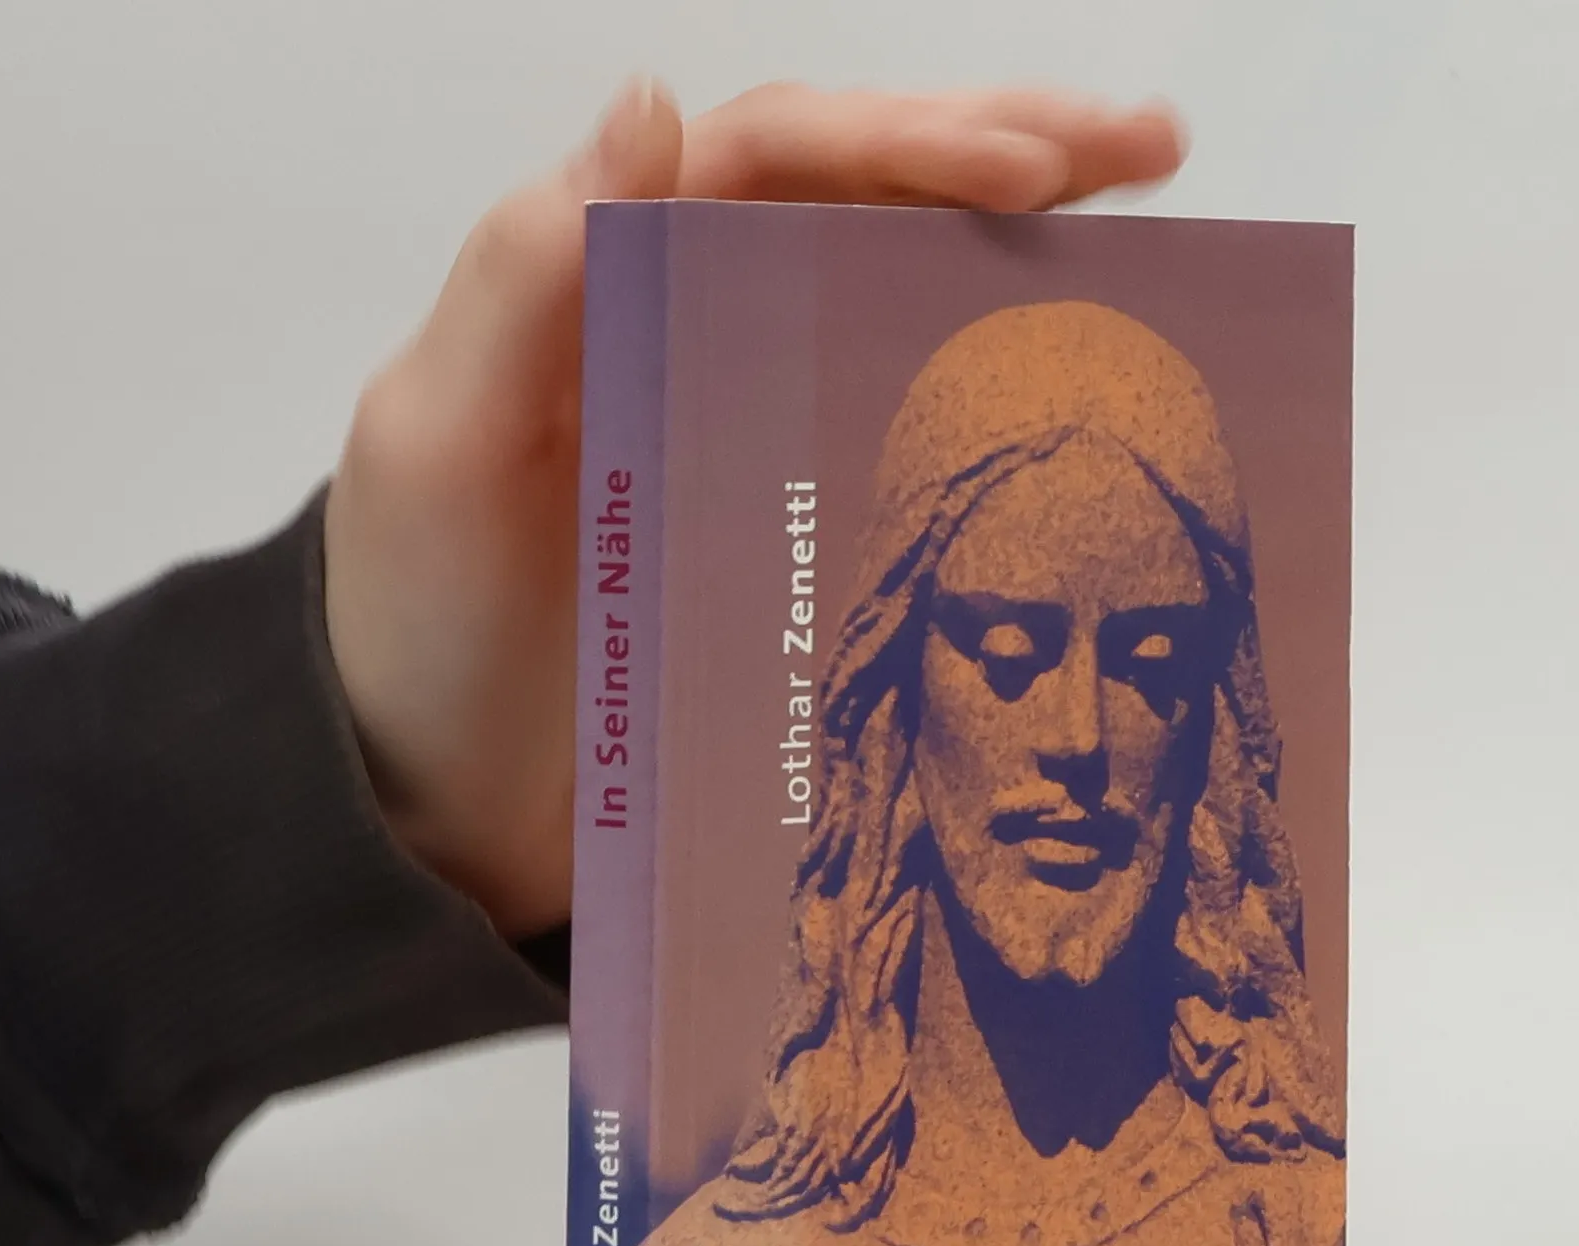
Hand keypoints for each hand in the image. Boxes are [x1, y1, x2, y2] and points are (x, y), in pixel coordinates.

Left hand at [323, 80, 1185, 936]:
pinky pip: (899, 439)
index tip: (1041, 169)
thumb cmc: (420, 635)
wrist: (445, 812)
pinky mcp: (786, 532)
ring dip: (1023, 262)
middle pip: (864, 201)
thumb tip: (654, 101)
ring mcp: (750, 430)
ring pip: (897, 303)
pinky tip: (1072, 407)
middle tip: (1153, 152)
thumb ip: (524, 275)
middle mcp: (693, 329)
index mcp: (613, 278)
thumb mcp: (434, 443)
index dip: (912, 143)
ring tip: (1159, 236)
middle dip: (1012, 156)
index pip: (781, 158)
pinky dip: (986, 408)